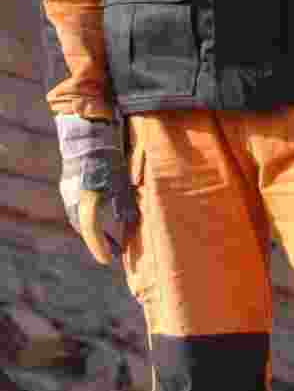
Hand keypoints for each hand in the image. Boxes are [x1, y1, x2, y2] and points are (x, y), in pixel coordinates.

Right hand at [55, 116, 139, 265]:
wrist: (88, 128)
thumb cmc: (111, 154)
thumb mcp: (123, 180)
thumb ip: (125, 203)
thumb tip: (127, 222)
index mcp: (87, 199)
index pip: (91, 231)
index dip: (99, 248)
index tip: (107, 261)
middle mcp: (73, 197)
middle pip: (83, 226)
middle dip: (97, 241)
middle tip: (114, 251)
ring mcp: (68, 188)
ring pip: (78, 216)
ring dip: (92, 229)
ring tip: (111, 238)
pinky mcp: (68, 181)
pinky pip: (76, 205)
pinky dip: (88, 215)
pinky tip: (103, 214)